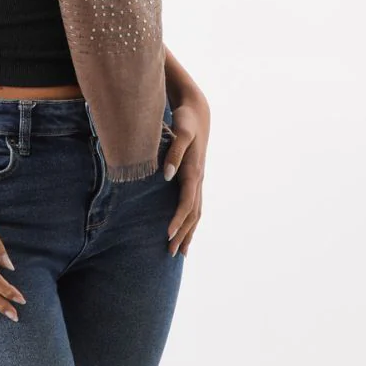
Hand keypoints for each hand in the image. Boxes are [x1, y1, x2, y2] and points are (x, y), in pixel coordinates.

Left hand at [162, 93, 209, 257]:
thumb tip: (167, 175)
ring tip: (180, 251)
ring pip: (196, 212)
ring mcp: (198, 180)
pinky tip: (184, 229)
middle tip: (170, 253)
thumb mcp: (181, 133)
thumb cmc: (185, 121)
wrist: (197, 112)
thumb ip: (173, 153)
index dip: (178, 220)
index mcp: (194, 171)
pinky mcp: (195, 177)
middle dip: (183, 234)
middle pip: (193, 214)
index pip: (187, 203)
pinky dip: (190, 221)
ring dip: (188, 232)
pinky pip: (194, 205)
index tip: (168, 235)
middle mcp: (198, 179)